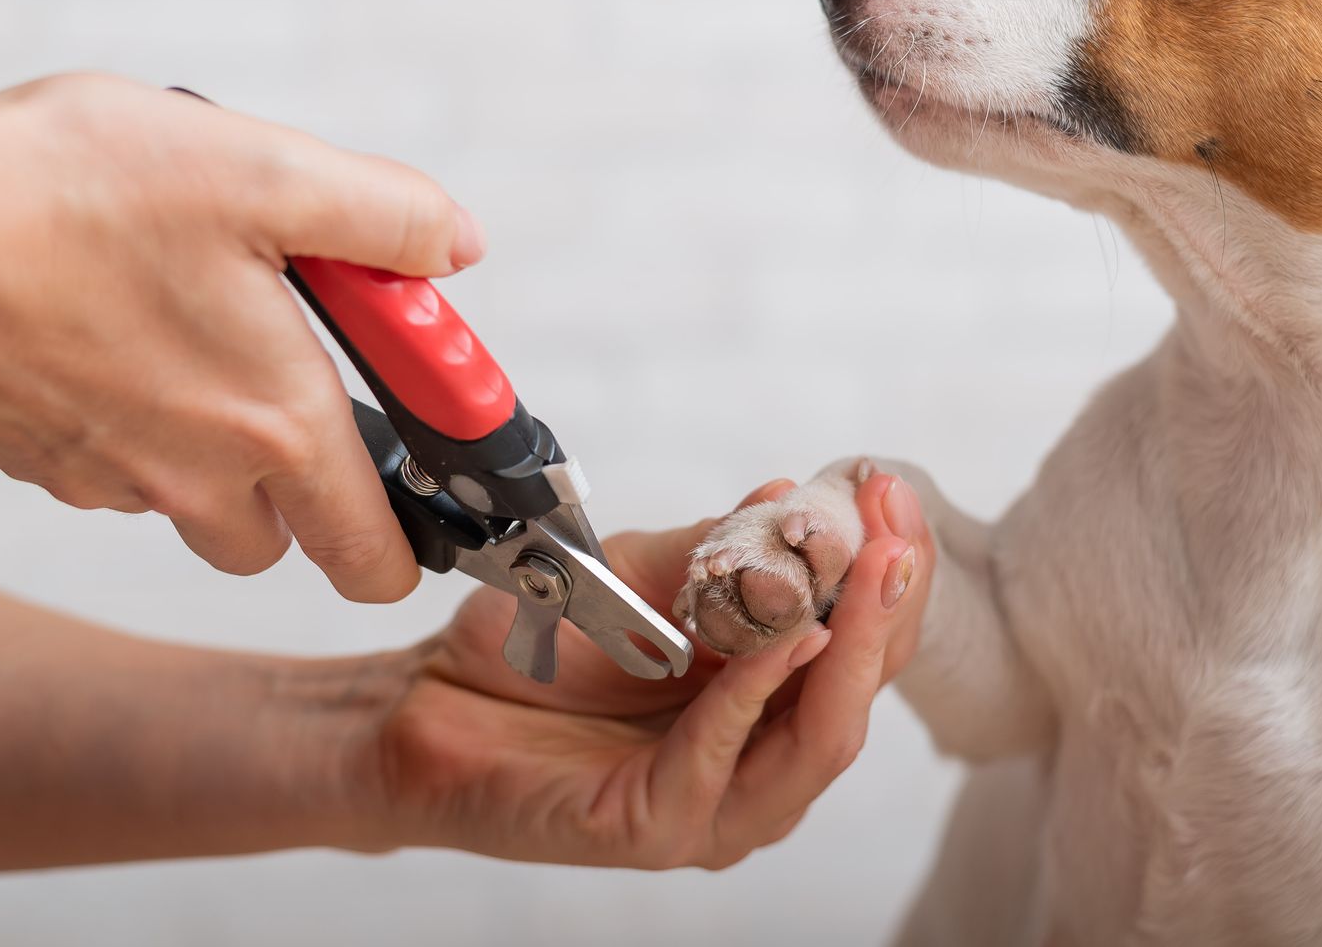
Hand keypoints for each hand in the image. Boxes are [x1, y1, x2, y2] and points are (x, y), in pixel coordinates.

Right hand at [0, 72, 483, 599]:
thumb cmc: (63, 196)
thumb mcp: (264, 171)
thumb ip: (384, 218)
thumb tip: (454, 247)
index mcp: (276, 424)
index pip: (374, 556)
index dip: (419, 537)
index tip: (431, 476)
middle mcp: (195, 477)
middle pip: (288, 536)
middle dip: (315, 475)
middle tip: (301, 368)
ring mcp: (107, 477)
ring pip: (198, 504)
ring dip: (222, 442)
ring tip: (202, 321)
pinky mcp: (37, 456)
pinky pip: (118, 467)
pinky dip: (141, 418)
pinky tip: (120, 326)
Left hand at [363, 476, 931, 867]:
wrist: (425, 700)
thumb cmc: (538, 644)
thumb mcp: (642, 573)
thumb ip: (718, 548)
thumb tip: (791, 495)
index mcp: (774, 702)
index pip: (866, 642)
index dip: (892, 568)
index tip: (889, 491)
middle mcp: (762, 762)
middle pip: (862, 692)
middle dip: (889, 604)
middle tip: (895, 527)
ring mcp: (717, 806)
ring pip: (822, 740)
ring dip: (851, 650)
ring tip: (867, 571)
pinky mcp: (658, 829)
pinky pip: (725, 757)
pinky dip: (758, 692)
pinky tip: (785, 637)